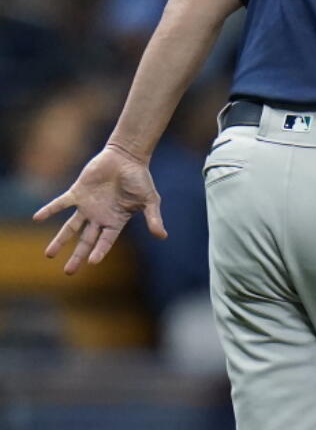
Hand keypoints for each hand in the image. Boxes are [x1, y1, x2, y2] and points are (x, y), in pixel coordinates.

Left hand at [32, 144, 167, 273]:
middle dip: (77, 256)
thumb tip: (163, 236)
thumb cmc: (140, 178)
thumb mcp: (150, 200)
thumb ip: (153, 218)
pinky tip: (37, 218)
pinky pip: (60, 203)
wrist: (126, 157)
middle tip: (68, 272)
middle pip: (86, 240)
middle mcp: (99, 216)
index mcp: (116, 220)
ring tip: (49, 254)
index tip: (92, 262)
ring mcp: (87, 206)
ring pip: (71, 227)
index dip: (99, 251)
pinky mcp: (77, 192)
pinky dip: (49, 210)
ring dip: (60, 240)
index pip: (105, 240)